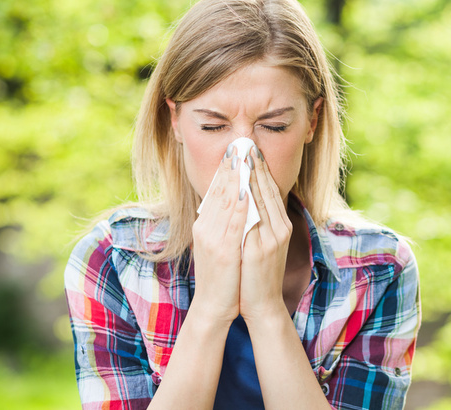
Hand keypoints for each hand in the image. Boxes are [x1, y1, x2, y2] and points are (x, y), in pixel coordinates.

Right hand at [190, 149, 247, 325]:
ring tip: (242, 156)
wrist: (215, 306)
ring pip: (225, 201)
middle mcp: (206, 228)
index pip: (216, 191)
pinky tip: (244, 188)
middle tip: (239, 143)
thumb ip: (225, 224)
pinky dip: (238, 203)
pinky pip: (232, 222)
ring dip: (235, 177)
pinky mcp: (223, 250)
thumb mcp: (220, 245)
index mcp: (205, 225)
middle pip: (219, 191)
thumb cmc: (223, 277)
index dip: (226, 169)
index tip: (235, 150)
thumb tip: (236, 202)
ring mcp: (213, 239)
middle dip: (230, 166)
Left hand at [240, 145, 292, 322]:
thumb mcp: (261, 243)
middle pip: (267, 190)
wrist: (262, 304)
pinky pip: (255, 219)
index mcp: (280, 225)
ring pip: (262, 200)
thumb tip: (247, 198)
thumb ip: (258, 221)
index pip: (270, 190)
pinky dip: (248, 201)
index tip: (249, 148)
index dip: (260, 168)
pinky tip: (240, 187)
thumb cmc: (257, 274)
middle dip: (255, 165)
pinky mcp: (263, 249)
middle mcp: (280, 228)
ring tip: (241, 156)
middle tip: (245, 142)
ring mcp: (273, 238)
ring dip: (251, 176)